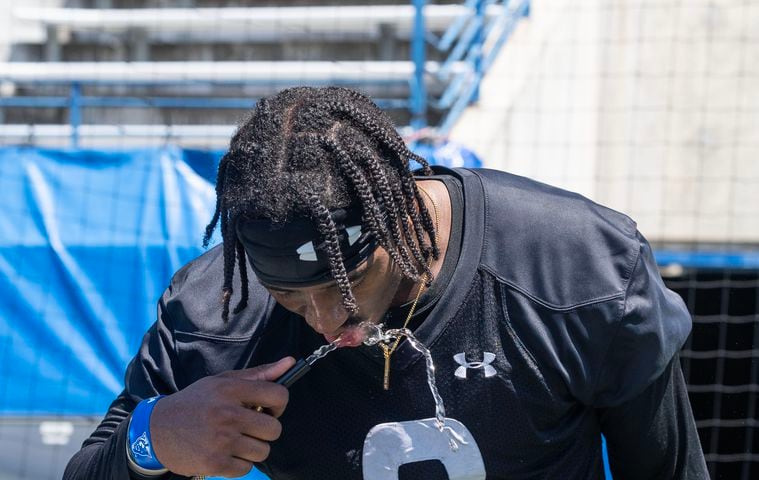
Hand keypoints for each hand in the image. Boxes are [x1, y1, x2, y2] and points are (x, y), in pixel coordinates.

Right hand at [148, 357, 295, 477]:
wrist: (157, 430)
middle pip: (274, 429)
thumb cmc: (195, 403)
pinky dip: (239, 463)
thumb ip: (258, 374)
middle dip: (265, 430)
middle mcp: (227, 414)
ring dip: (253, 448)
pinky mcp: (214, 463)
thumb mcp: (222, 381)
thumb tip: (290, 362)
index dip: (279, 404)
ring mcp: (221, 441)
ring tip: (235, 440)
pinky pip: (246, 468)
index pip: (278, 395)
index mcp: (230, 389)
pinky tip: (225, 453)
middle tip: (249, 427)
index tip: (267, 408)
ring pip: (263, 451)